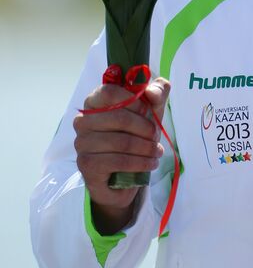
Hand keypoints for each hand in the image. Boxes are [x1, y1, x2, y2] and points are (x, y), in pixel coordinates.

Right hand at [73, 78, 169, 231]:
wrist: (122, 176)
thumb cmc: (135, 137)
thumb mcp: (150, 112)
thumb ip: (157, 93)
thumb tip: (152, 91)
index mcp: (94, 102)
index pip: (109, 91)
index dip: (133, 100)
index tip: (148, 110)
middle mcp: (82, 121)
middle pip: (119, 117)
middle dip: (145, 128)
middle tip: (156, 137)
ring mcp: (81, 143)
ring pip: (121, 142)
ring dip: (146, 148)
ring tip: (156, 152)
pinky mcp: (86, 164)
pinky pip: (118, 161)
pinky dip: (140, 163)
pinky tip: (150, 164)